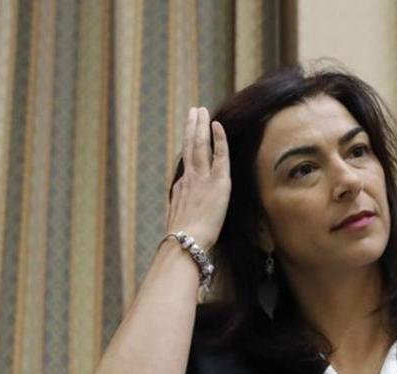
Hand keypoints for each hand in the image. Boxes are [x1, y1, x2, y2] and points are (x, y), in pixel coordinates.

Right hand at [165, 107, 229, 249]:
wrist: (185, 242)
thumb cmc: (182, 241)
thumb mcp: (177, 226)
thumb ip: (179, 217)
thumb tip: (178, 220)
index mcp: (180, 190)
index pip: (187, 165)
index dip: (189, 149)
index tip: (190, 137)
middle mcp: (189, 180)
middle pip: (189, 148)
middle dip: (191, 128)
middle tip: (192, 111)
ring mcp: (201, 178)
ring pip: (199, 145)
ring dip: (199, 126)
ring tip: (199, 110)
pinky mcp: (217, 182)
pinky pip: (219, 155)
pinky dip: (218, 138)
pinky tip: (217, 124)